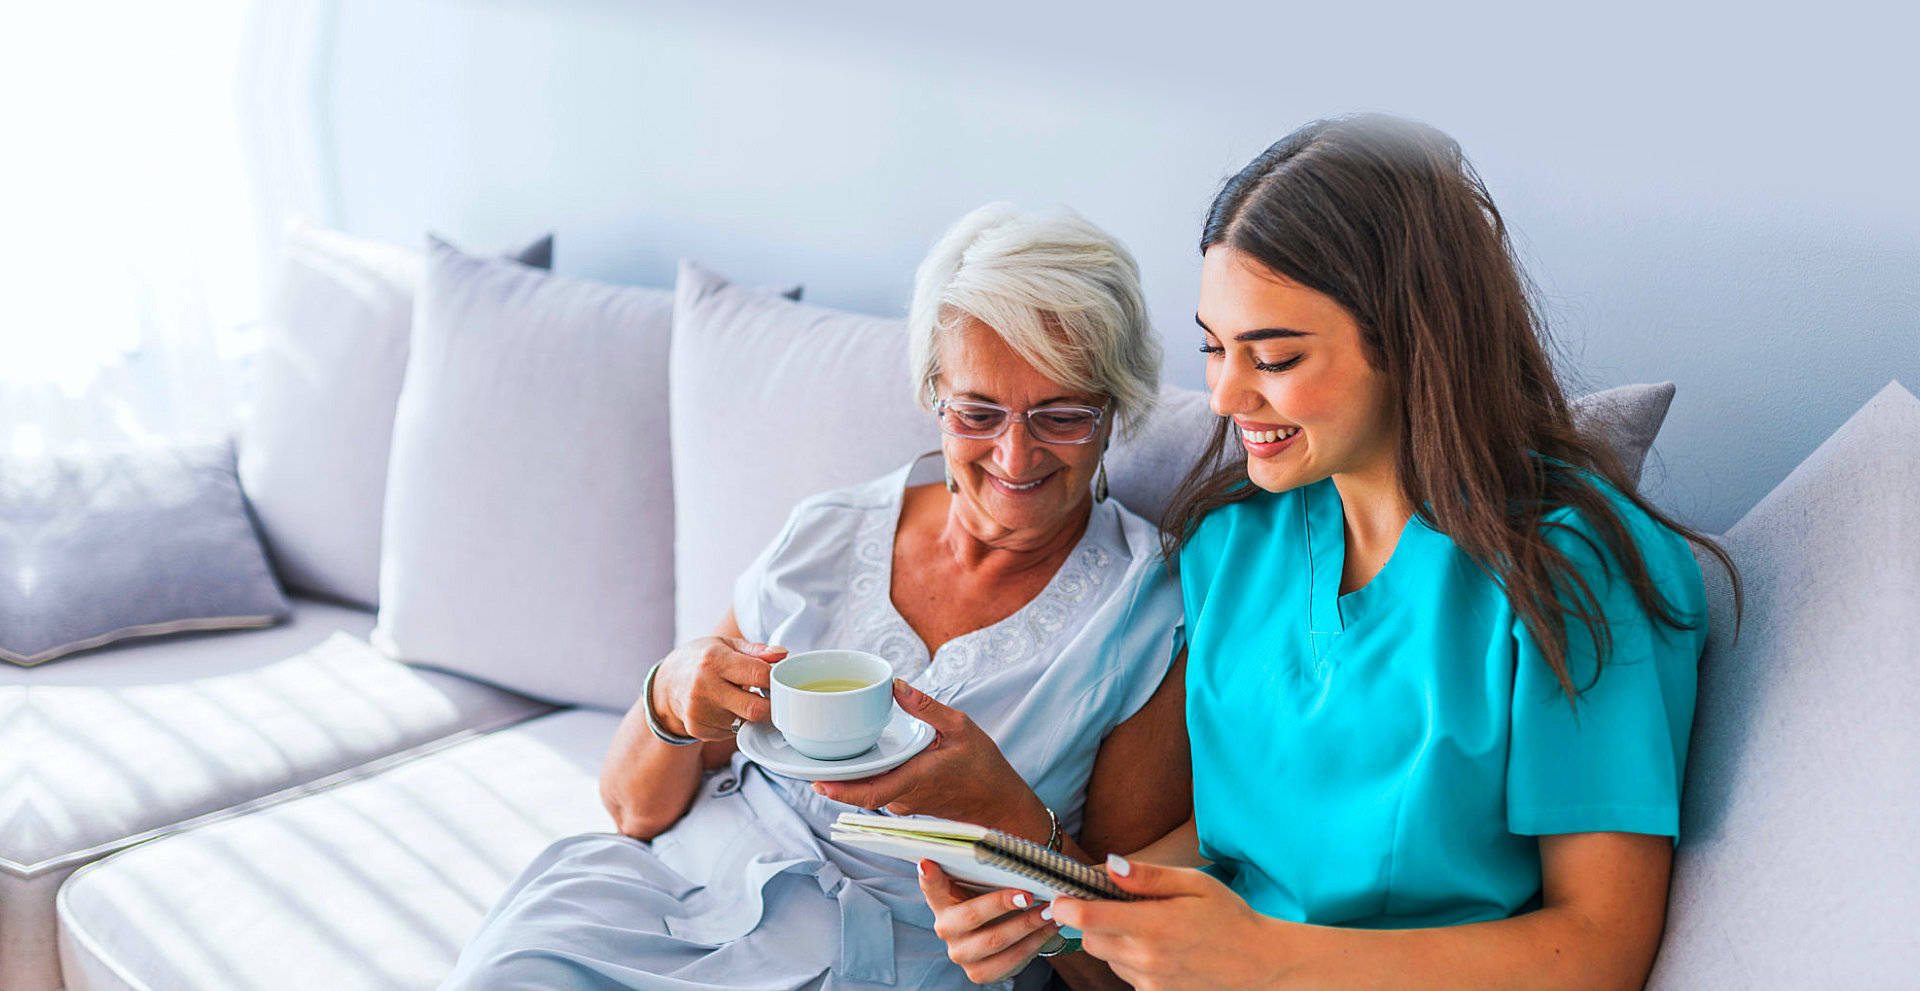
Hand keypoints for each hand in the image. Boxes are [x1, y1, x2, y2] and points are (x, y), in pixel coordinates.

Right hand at [650, 636, 786, 739]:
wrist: (667, 683)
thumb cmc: (701, 659)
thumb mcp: (726, 645)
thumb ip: (757, 650)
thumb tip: (782, 654)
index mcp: (714, 660)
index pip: (759, 674)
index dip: (775, 679)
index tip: (778, 679)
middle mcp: (704, 687)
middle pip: (755, 708)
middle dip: (771, 706)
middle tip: (772, 697)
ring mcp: (699, 712)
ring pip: (745, 723)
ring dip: (752, 714)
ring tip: (743, 698)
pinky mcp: (698, 729)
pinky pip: (731, 732)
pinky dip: (736, 723)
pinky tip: (727, 709)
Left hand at [812, 680, 1041, 835]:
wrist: (997, 804)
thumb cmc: (983, 768)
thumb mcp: (961, 727)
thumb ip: (927, 707)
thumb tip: (896, 686)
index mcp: (917, 779)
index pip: (871, 792)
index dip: (841, 790)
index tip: (816, 781)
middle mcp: (904, 796)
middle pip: (859, 792)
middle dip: (831, 779)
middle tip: (804, 759)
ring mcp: (903, 803)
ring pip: (866, 791)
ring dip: (845, 777)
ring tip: (822, 752)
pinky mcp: (905, 802)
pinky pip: (877, 790)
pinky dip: (862, 776)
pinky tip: (853, 756)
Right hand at [919, 860, 1057, 983]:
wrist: (999, 934)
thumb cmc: (990, 897)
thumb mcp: (983, 882)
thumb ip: (983, 867)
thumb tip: (1001, 848)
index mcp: (941, 900)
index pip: (931, 885)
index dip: (928, 876)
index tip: (928, 863)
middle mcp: (945, 928)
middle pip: (971, 915)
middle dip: (1002, 903)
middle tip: (1028, 894)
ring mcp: (960, 953)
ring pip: (995, 940)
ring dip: (1027, 924)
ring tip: (1050, 911)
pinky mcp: (978, 973)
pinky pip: (1010, 960)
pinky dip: (1034, 943)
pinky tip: (1049, 928)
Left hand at [1050, 855, 1289, 990]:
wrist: (1258, 962)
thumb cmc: (1228, 916)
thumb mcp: (1194, 883)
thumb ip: (1148, 876)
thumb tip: (1109, 866)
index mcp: (1154, 925)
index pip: (1088, 918)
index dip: (1065, 905)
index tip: (1061, 894)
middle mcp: (1146, 957)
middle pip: (1088, 938)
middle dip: (1091, 919)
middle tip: (1115, 902)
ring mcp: (1149, 980)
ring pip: (1105, 955)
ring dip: (1112, 938)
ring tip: (1147, 923)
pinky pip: (1124, 971)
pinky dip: (1128, 956)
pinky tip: (1157, 945)